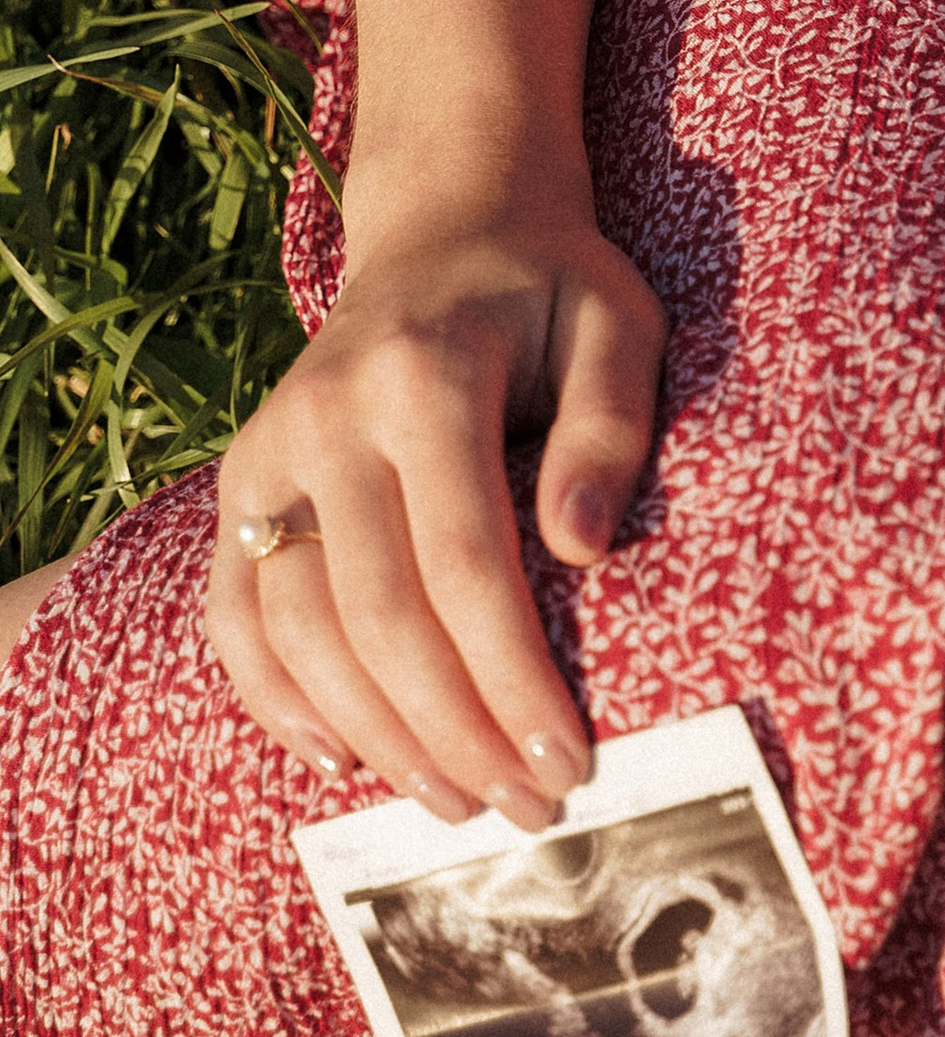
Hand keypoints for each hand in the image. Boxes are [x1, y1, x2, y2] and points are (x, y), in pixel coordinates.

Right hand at [208, 158, 664, 824]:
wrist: (446, 230)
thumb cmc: (552, 291)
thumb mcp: (618, 325)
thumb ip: (609, 427)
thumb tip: (583, 549)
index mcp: (423, 375)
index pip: (464, 564)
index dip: (512, 678)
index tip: (568, 758)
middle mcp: (326, 415)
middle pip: (376, 612)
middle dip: (452, 729)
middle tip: (523, 805)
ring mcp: (268, 450)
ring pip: (295, 627)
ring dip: (374, 734)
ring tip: (455, 801)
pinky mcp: (240, 481)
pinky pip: (235, 612)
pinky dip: (275, 698)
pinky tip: (343, 758)